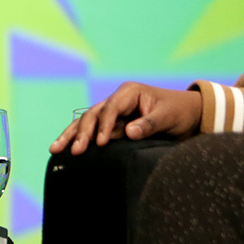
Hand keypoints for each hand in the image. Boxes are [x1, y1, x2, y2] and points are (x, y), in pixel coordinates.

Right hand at [49, 82, 203, 154]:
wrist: (188, 114)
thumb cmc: (180, 112)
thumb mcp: (168, 117)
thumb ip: (149, 124)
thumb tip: (128, 132)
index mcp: (129, 92)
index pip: (110, 108)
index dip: (103, 126)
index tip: (101, 143)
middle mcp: (117, 100)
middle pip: (92, 115)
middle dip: (81, 133)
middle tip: (73, 150)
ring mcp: (112, 112)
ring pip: (86, 123)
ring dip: (71, 136)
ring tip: (55, 149)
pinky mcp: (112, 125)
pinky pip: (91, 131)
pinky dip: (78, 139)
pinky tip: (63, 148)